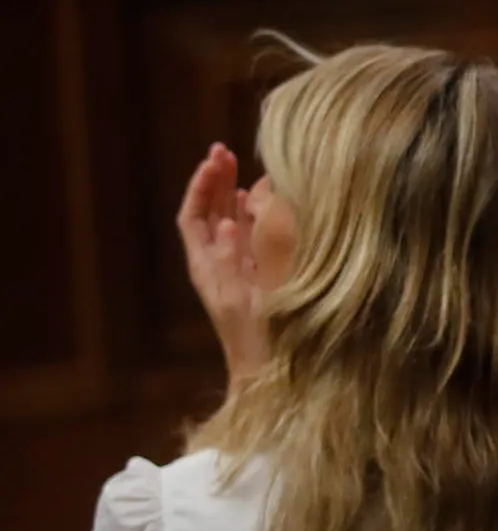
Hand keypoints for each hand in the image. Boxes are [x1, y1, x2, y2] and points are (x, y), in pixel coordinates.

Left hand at [176, 143, 268, 388]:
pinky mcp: (258, 283)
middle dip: (216, 183)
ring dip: (234, 198)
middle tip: (225, 150)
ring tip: (245, 170)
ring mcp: (239, 275)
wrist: (271, 379)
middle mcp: (219, 268)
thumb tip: (229, 220)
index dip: (201, 186)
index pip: (194, 218)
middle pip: (210, 217)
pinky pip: (250, 243)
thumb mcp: (251, 296)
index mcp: (209, 269)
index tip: (216, 159)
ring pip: (230, 227)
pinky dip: (254, 220)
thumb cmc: (263, 340)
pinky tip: (263, 207)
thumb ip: (242, 258)